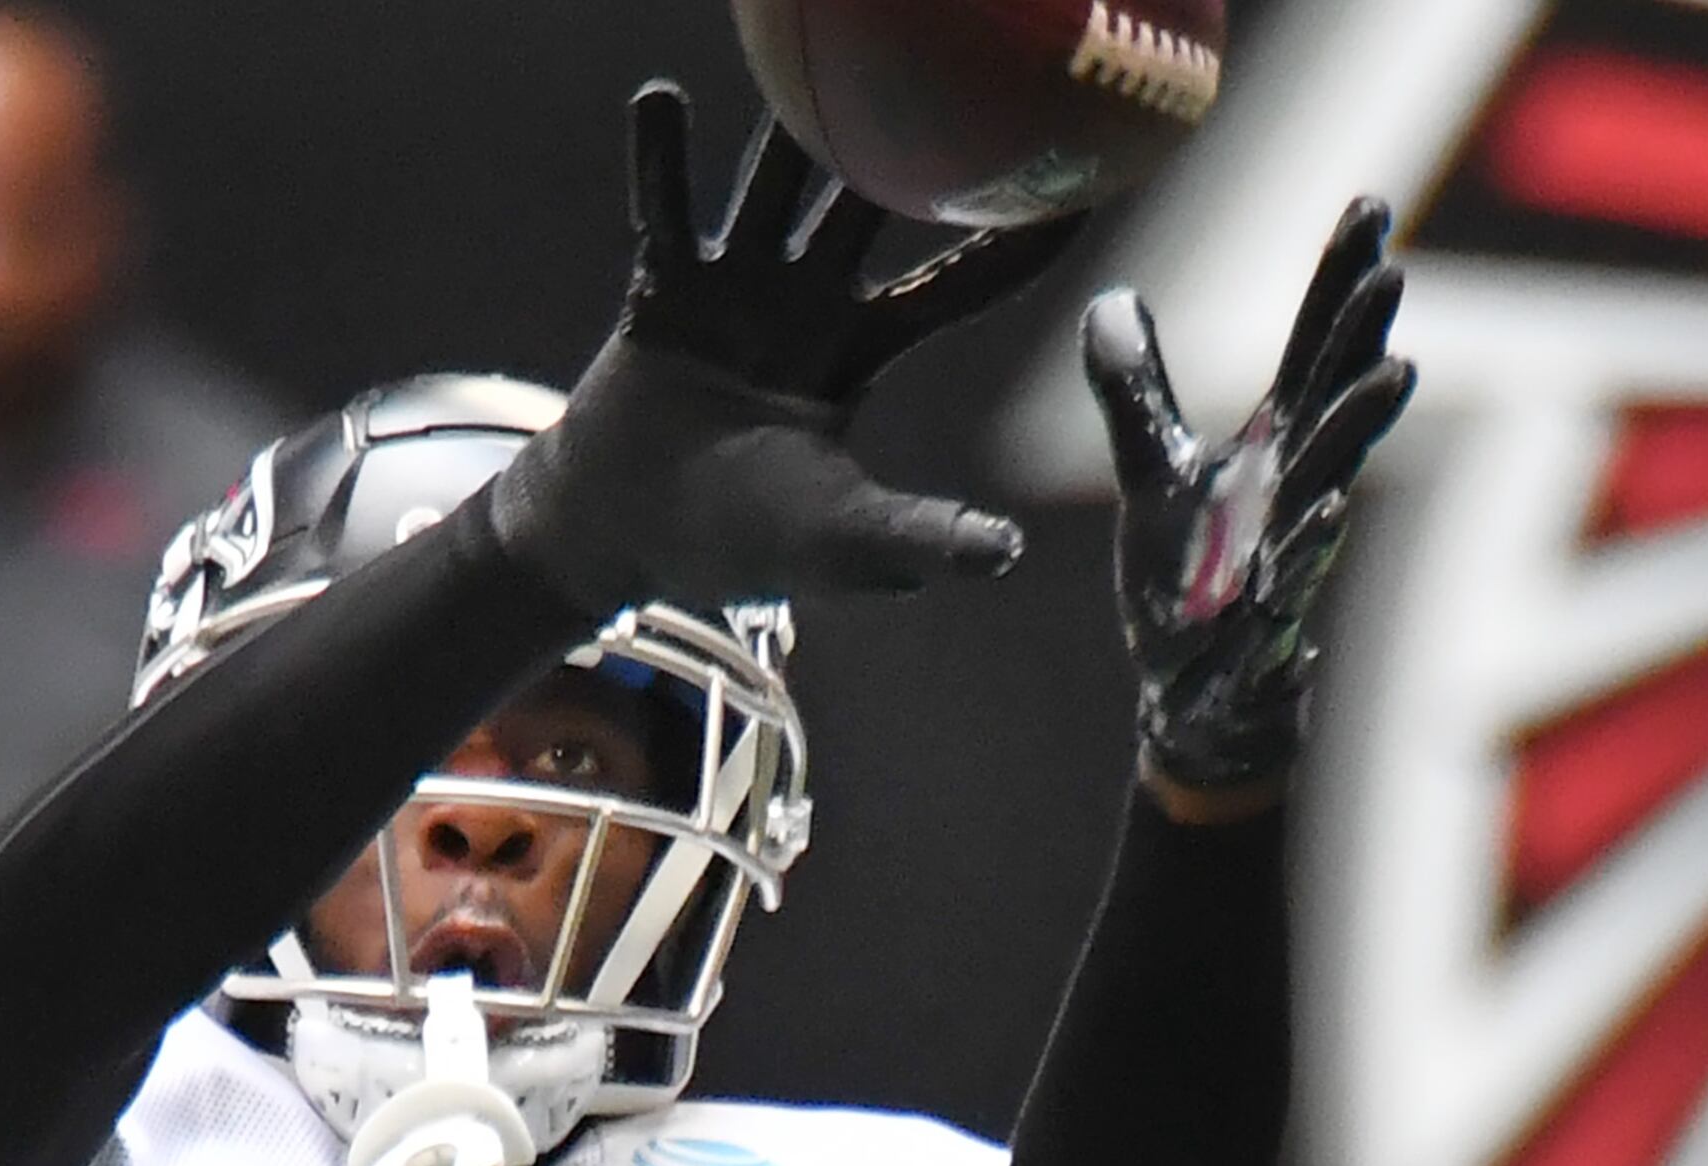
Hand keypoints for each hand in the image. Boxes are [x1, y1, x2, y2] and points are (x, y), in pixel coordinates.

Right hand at [491, 83, 1081, 615]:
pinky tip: (659, 100)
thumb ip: (919, 537)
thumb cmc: (740, 542)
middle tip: (954, 77)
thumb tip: (1007, 554)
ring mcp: (732, 289)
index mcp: (860, 349)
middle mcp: (804, 302)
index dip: (1016, 239)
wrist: (627, 539)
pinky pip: (662, 216)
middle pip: (867, 208)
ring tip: (815, 70)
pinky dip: (659, 163)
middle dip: (907, 149)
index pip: (958, 283)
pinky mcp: (663, 292)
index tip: (1079, 182)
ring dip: (789, 139)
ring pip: (772, 193)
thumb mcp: (845, 538)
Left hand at [1087, 200, 1416, 798]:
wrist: (1199, 698)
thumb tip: (1111, 300)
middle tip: (1388, 274)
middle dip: (1361, 340)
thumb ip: (1138, 393)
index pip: (1313, 352)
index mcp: (1275, 452)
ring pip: (1330, 485)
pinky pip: (1294, 582)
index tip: (1366, 205)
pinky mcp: (1266, 627)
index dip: (1338, 283)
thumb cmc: (1192, 582)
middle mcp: (1293, 495)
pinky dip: (1307, 550)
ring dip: (1357, 431)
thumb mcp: (1153, 474)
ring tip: (1393, 375)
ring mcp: (1288, 560)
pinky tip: (1325, 514)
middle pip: (1334, 405)